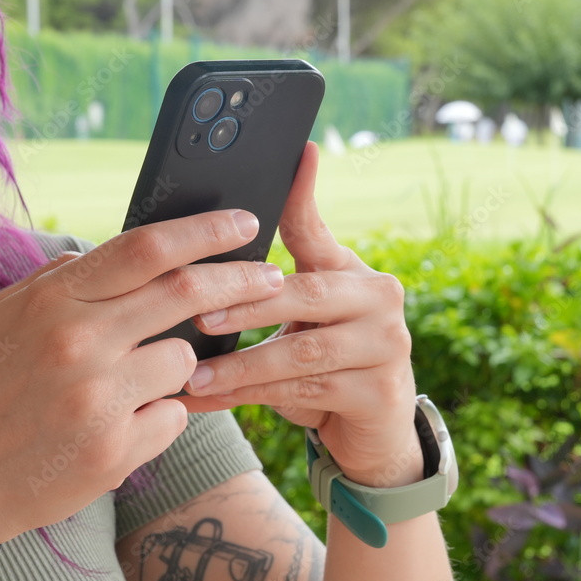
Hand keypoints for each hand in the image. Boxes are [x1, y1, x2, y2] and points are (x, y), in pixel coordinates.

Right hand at [0, 210, 285, 542]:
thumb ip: (64, 278)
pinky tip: (120, 424)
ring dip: (180, 363)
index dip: (206, 230)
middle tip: (272, 278)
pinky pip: (174, 414)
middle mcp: (78, 344)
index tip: (245, 221)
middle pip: (188, 294)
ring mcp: (99, 400)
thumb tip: (124, 253)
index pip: (147, 248)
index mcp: (54, 302)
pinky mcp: (116, 450)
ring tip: (130, 382)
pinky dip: (160, 414)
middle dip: (241, 280)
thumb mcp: (8, 315)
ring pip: (186, 359)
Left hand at [183, 144, 423, 487]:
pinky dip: (252, 399)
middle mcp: (380, 298)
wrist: (372, 429)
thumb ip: (271, 288)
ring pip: (303, 351)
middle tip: (199, 315)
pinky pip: (306, 393)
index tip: (298, 151)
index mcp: (353, 273)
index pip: (317, 230)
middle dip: (247, 306)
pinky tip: (213, 402)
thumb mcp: (304, 321)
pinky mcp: (380, 393)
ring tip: (193, 374)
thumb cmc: (326, 364)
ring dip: (242, 364)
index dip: (303, 193)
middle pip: (307, 294)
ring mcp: (387, 346)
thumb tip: (208, 250)